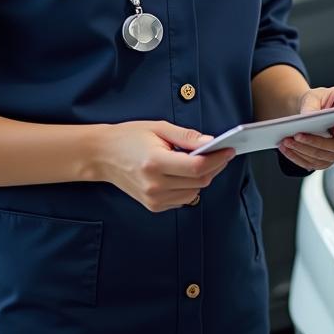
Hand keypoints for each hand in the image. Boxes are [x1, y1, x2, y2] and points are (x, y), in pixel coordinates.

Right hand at [94, 121, 233, 212]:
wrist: (103, 156)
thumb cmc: (130, 137)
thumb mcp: (159, 128)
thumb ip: (187, 136)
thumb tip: (211, 141)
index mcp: (155, 163)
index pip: (196, 167)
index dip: (217, 159)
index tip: (229, 149)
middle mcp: (155, 185)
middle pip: (199, 181)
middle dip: (215, 166)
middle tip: (221, 152)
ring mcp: (153, 199)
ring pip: (195, 192)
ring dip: (204, 177)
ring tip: (203, 160)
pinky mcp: (153, 206)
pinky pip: (184, 199)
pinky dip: (191, 186)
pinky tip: (186, 172)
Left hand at [278, 86, 333, 171]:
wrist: (313, 111)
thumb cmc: (320, 100)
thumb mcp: (315, 95)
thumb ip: (313, 104)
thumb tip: (308, 117)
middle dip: (316, 142)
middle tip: (297, 135)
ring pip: (323, 157)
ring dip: (303, 150)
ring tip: (286, 140)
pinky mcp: (326, 160)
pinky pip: (313, 164)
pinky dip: (297, 157)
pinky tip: (286, 148)